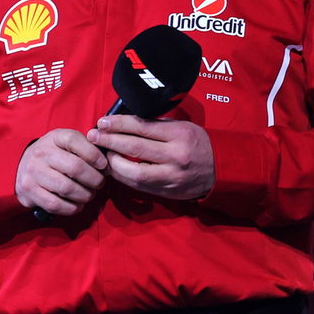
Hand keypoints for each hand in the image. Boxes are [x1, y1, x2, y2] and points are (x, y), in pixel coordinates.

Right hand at [15, 128, 108, 215]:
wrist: (23, 166)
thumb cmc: (54, 155)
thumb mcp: (66, 143)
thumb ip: (85, 147)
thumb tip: (108, 161)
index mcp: (54, 137)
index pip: (75, 140)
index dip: (93, 154)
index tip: (104, 165)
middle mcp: (41, 153)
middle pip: (75, 167)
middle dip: (94, 179)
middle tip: (100, 184)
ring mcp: (33, 172)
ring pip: (67, 188)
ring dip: (85, 195)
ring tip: (89, 195)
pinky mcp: (29, 191)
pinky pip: (55, 204)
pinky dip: (71, 208)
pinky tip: (77, 205)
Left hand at [87, 115, 213, 199]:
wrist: (220, 170)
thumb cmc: (198, 143)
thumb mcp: (183, 127)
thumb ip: (157, 125)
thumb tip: (125, 122)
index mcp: (179, 134)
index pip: (142, 127)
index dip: (118, 124)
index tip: (102, 122)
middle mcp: (174, 156)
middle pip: (134, 148)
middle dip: (109, 141)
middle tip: (93, 136)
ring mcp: (170, 176)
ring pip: (132, 172)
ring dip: (112, 163)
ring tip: (102, 154)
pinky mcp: (166, 191)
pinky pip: (138, 185)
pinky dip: (123, 176)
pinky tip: (114, 168)